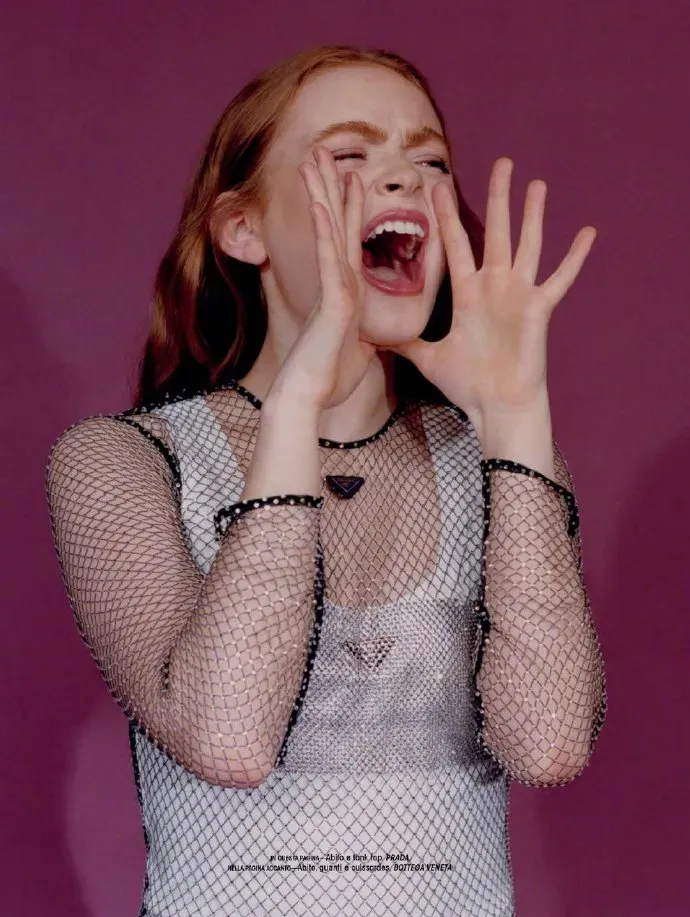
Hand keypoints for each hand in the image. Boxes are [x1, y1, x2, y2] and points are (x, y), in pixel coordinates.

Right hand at [271, 146, 376, 410]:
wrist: (311, 397)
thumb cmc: (329, 379)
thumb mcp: (360, 352)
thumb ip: (365, 337)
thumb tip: (374, 339)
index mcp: (349, 290)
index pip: (350, 238)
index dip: (349, 207)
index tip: (351, 176)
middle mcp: (339, 282)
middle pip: (336, 224)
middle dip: (329, 186)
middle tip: (324, 151)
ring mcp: (334, 288)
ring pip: (329, 231)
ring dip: (322, 194)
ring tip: (314, 158)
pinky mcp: (333, 300)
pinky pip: (329, 259)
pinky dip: (326, 231)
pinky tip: (321, 204)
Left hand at [386, 157, 596, 421]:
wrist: (496, 406)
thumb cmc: (468, 385)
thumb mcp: (428, 358)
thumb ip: (405, 343)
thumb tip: (373, 338)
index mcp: (469, 294)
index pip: (456, 244)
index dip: (447, 215)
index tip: (439, 185)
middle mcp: (494, 287)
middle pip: (495, 231)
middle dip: (497, 196)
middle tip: (501, 161)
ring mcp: (518, 295)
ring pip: (527, 245)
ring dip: (533, 215)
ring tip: (537, 183)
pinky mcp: (538, 309)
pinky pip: (560, 279)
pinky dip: (575, 257)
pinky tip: (588, 232)